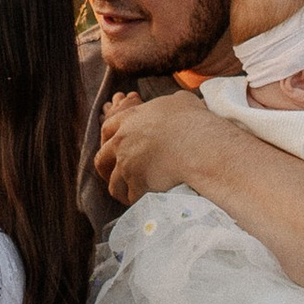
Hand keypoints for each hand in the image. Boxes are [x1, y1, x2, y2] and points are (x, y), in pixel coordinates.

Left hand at [96, 80, 240, 211]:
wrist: (200, 146)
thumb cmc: (193, 121)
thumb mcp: (181, 101)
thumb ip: (170, 103)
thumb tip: (177, 104)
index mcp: (129, 119)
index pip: (107, 129)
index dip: (109, 140)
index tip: (115, 148)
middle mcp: (122, 142)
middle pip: (102, 159)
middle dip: (107, 169)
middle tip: (116, 174)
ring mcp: (127, 165)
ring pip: (113, 183)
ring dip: (121, 189)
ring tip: (129, 195)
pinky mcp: (136, 185)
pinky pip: (131, 197)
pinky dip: (136, 201)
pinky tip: (144, 201)